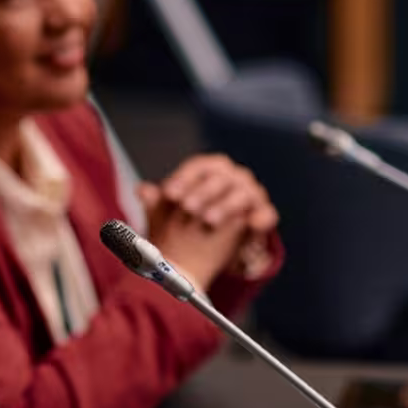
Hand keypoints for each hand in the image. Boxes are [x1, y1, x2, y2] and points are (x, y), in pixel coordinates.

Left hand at [139, 154, 276, 285]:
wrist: (212, 241)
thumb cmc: (188, 220)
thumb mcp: (169, 213)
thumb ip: (156, 202)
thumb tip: (141, 190)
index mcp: (209, 169)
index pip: (198, 166)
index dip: (183, 178)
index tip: (168, 195)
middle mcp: (232, 176)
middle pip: (219, 177)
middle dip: (202, 192)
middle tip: (186, 208)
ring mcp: (250, 192)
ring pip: (241, 193)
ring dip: (225, 205)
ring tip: (208, 220)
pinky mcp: (263, 213)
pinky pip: (266, 213)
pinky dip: (260, 217)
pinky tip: (249, 224)